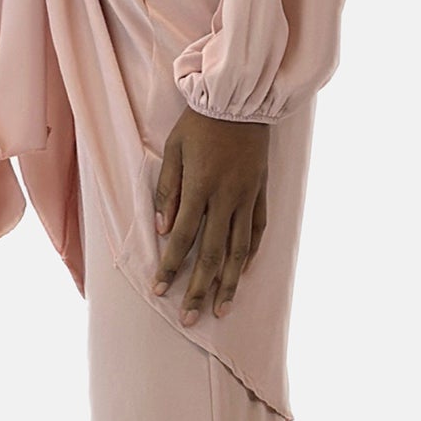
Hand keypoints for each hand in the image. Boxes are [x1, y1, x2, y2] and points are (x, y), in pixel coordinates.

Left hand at [151, 108, 270, 325]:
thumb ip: (167, 192)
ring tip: (220, 309)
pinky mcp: (260, 193)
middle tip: (190, 319)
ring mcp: (247, 197)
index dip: (171, 267)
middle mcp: (226, 198)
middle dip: (198, 289)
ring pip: (238, 250)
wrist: (239, 100)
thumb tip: (162, 231)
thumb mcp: (174, 151)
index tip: (160, 291)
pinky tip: (240, 273)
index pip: (182, 238)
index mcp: (200, 187)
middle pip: (212, 254)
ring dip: (228, 283)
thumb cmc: (199, 123)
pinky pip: (256, 230)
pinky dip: (248, 254)